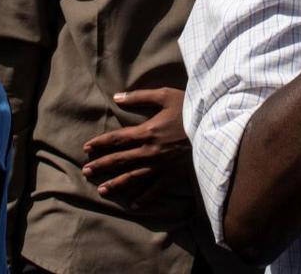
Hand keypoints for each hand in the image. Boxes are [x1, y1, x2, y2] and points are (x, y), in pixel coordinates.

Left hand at [81, 87, 189, 207]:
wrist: (214, 128)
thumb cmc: (190, 109)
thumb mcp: (165, 96)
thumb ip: (139, 97)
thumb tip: (117, 97)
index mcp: (146, 132)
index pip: (116, 139)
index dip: (100, 144)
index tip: (87, 148)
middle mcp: (150, 152)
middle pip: (120, 160)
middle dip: (101, 166)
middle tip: (86, 171)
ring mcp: (161, 166)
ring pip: (133, 178)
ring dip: (116, 184)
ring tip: (102, 190)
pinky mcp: (174, 176)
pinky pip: (156, 190)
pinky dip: (145, 198)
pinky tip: (134, 204)